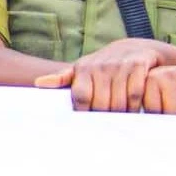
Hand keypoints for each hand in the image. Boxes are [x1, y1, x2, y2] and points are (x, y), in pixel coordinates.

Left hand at [37, 37, 175, 111]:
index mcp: (83, 68)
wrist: (135, 49)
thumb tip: (38, 83)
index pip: (81, 97)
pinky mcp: (138, 65)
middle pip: (101, 103)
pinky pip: (135, 92)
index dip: (85, 112)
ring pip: (119, 100)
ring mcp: (120, 65)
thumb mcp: (82, 69)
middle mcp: (100, 66)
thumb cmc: (103, 65)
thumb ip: (62, 78)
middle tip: (107, 126)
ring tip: (121, 121)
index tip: (88, 124)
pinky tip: (135, 111)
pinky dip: (135, 105)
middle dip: (104, 117)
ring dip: (121, 114)